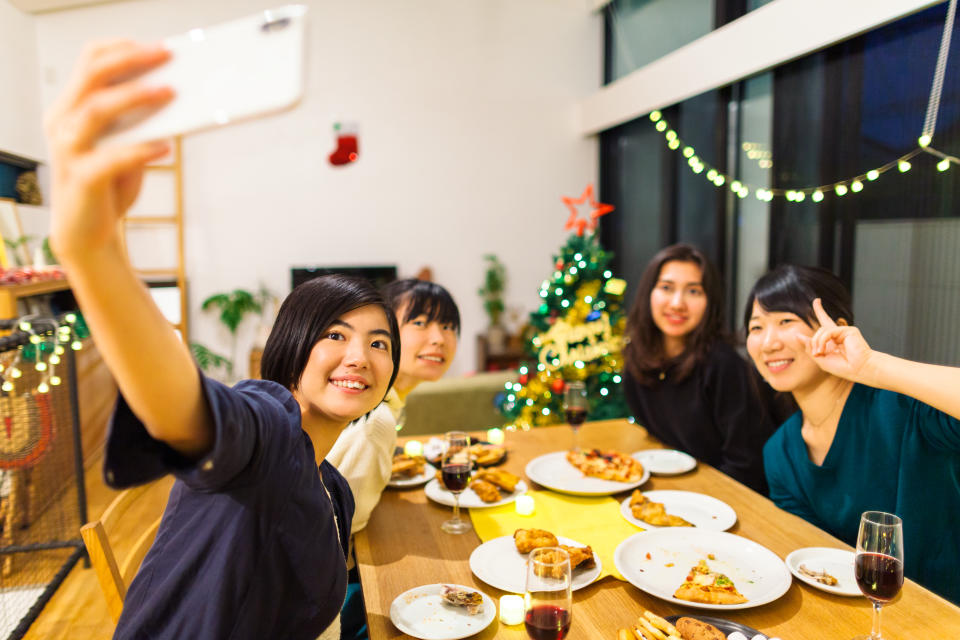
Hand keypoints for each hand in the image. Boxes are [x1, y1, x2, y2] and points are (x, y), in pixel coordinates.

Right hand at [45, 40, 173, 261]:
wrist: (88, 235)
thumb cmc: (108, 185)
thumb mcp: (124, 146)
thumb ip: (139, 123)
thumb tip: (174, 96)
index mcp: (71, 108)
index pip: (89, 62)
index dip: (121, 48)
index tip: (156, 45)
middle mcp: (63, 123)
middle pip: (93, 75)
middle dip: (132, 60)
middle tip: (167, 56)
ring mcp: (68, 150)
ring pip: (96, 110)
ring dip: (135, 97)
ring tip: (169, 92)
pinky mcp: (82, 179)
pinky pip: (110, 159)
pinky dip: (140, 150)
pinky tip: (166, 147)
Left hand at [798, 298, 874, 383]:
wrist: (858, 370)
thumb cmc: (842, 367)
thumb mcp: (820, 359)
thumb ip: (810, 347)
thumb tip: (797, 335)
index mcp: (833, 340)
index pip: (825, 321)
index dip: (820, 310)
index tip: (817, 300)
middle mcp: (838, 334)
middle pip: (821, 328)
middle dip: (815, 341)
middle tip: (817, 354)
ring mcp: (843, 331)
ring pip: (822, 331)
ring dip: (817, 342)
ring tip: (820, 353)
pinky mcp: (848, 330)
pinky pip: (828, 332)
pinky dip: (822, 341)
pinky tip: (823, 350)